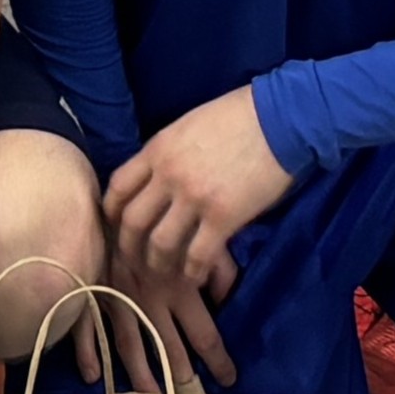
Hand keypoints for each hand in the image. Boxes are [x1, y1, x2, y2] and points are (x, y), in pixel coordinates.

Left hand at [101, 92, 293, 388]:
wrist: (282, 117)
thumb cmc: (238, 116)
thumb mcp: (188, 126)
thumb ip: (167, 154)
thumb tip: (156, 179)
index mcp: (157, 149)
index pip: (117, 188)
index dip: (112, 214)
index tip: (117, 227)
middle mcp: (168, 175)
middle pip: (132, 222)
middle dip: (129, 247)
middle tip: (135, 262)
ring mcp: (194, 198)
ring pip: (160, 244)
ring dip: (159, 265)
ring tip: (165, 276)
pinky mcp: (224, 217)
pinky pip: (197, 255)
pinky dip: (192, 272)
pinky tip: (196, 277)